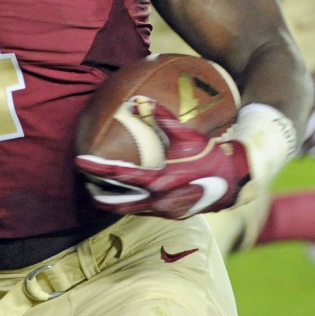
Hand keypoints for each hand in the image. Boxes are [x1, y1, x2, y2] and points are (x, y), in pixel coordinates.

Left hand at [75, 103, 251, 218]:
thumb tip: (138, 99)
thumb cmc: (208, 155)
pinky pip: (141, 211)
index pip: (120, 176)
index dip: (97, 169)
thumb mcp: (186, 135)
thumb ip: (161, 117)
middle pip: (117, 201)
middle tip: (81, 181)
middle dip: (96, 193)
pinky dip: (128, 203)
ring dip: (109, 201)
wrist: (234, 181)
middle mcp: (159, 201)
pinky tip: (119, 195)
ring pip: (128, 209)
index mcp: (160, 180)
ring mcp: (164, 211)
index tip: (80, 161)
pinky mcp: (170, 215)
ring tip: (93, 189)